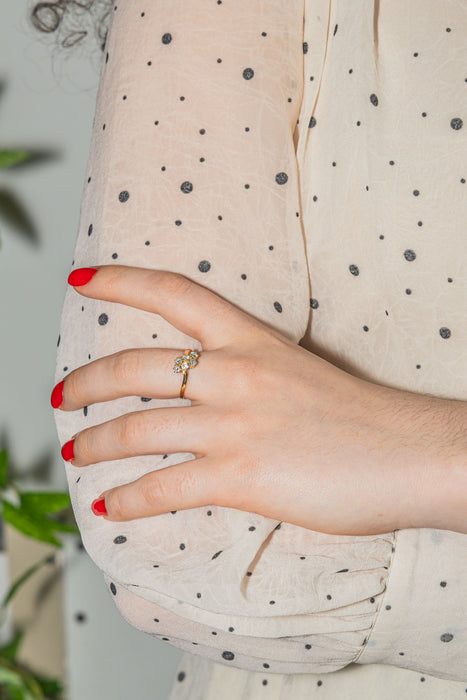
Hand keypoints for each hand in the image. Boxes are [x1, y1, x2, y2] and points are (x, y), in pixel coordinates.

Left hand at [52, 265, 437, 534]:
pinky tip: (110, 510)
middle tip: (61, 395)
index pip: (173, 294)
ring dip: (95, 444)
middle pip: (135, 367)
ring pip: (137, 430)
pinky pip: (163, 488)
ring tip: (75, 452)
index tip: (82, 281)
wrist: (409, 453)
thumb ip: (250, 377)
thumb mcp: (300, 373)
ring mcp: (234, 425)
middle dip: (86, 381)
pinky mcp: (241, 476)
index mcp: (252, 340)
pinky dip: (128, 502)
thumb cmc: (363, 417)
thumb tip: (211, 398)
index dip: (120, 282)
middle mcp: (235, 373)